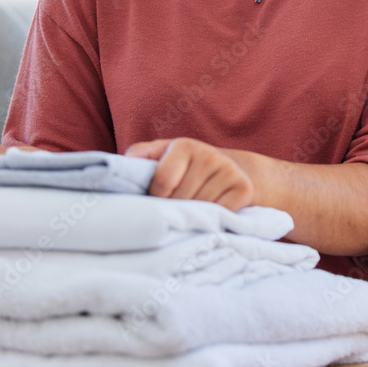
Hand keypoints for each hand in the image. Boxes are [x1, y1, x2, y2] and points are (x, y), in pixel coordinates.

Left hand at [125, 137, 254, 211]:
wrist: (233, 167)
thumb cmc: (189, 165)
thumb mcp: (164, 154)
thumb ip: (141, 155)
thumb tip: (123, 163)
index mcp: (184, 145)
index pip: (162, 182)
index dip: (156, 197)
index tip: (158, 199)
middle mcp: (209, 155)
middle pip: (181, 199)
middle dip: (175, 209)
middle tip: (177, 207)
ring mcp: (229, 171)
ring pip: (200, 210)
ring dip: (193, 217)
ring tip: (192, 210)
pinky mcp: (244, 188)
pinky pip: (220, 216)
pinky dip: (211, 221)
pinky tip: (209, 214)